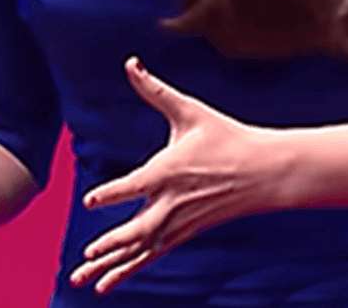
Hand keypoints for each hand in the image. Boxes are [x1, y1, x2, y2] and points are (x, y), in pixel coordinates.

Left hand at [70, 57, 290, 294]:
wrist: (264, 170)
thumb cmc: (226, 136)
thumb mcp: (189, 111)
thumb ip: (155, 90)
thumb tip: (131, 63)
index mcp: (170, 171)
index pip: (136, 186)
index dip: (113, 194)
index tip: (91, 201)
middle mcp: (172, 202)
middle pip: (137, 230)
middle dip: (109, 245)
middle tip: (85, 257)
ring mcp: (179, 222)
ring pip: (140, 249)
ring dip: (111, 266)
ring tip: (83, 279)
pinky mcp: (184, 232)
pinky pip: (150, 254)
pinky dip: (128, 269)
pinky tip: (107, 284)